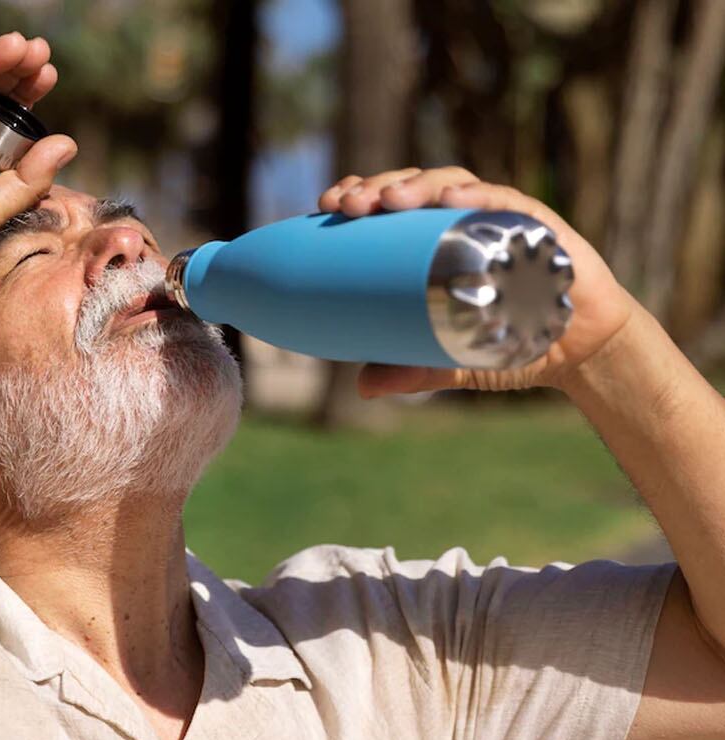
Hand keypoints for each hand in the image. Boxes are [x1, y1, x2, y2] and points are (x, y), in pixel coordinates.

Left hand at [317, 167, 638, 395]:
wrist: (582, 352)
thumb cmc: (514, 343)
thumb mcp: (453, 360)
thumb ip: (412, 371)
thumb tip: (363, 387)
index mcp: (437, 242)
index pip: (391, 206)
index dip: (360, 195)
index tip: (326, 205)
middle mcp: (465, 221)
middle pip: (413, 187)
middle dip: (376, 187)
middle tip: (346, 204)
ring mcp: (502, 218)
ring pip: (453, 184)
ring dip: (418, 185)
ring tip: (389, 199)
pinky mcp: (540, 225)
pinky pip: (506, 201)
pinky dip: (477, 197)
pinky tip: (451, 199)